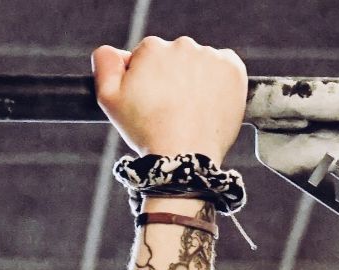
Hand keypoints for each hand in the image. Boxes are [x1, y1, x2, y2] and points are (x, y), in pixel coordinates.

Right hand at [91, 37, 246, 160]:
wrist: (184, 156)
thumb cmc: (145, 130)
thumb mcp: (108, 99)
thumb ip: (105, 64)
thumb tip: (111, 49)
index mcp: (152, 48)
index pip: (148, 56)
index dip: (147, 80)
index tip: (151, 101)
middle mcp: (182, 45)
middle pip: (175, 57)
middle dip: (172, 77)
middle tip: (171, 108)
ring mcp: (210, 56)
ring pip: (200, 63)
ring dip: (196, 79)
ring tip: (190, 109)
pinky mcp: (233, 68)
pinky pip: (224, 67)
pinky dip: (219, 81)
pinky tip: (209, 102)